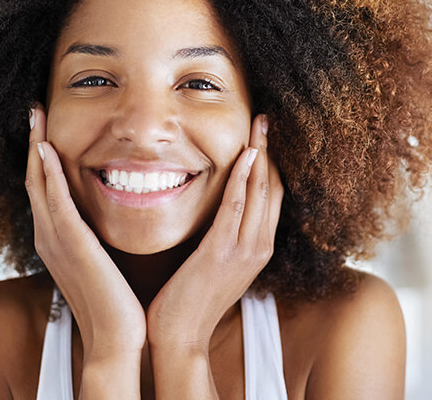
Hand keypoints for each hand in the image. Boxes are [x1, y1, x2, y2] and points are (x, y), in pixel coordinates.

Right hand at [25, 104, 145, 361]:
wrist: (116, 334)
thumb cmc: (112, 297)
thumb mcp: (98, 257)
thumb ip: (92, 234)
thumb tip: (100, 215)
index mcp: (56, 238)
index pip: (43, 187)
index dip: (40, 156)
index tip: (45, 128)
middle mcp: (49, 235)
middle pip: (34, 179)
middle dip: (33, 143)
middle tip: (35, 112)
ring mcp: (56, 239)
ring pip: (39, 184)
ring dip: (36, 148)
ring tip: (36, 118)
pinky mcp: (71, 244)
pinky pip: (56, 202)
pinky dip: (48, 175)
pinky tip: (46, 150)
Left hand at [146, 114, 283, 352]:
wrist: (181, 335)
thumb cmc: (194, 297)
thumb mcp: (219, 263)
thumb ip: (227, 236)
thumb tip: (223, 209)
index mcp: (259, 248)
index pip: (273, 196)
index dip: (271, 163)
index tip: (265, 137)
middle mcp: (259, 246)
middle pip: (273, 188)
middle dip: (270, 151)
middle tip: (266, 120)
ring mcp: (244, 250)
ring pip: (260, 192)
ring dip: (260, 155)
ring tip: (260, 125)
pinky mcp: (221, 252)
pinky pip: (236, 207)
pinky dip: (243, 179)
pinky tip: (245, 155)